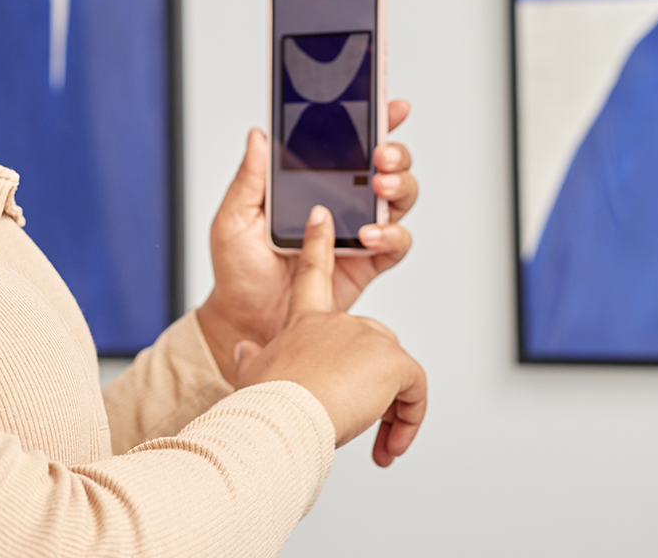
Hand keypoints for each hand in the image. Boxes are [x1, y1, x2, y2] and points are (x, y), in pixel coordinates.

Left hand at [195, 100, 417, 381]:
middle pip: (386, 165)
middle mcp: (341, 200)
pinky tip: (369, 234)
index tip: (390, 104)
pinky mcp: (367, 263)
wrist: (246, 319)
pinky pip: (396, 243)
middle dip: (393, 151)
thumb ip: (250, 178)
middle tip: (380, 155)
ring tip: (379, 187)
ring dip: (398, 186)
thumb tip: (259, 134)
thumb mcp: (234, 217)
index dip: (374, 120)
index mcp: (312, 182)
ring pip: (399, 198)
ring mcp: (357, 230)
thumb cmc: (238, 268)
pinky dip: (391, 234)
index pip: (349, 143)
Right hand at [230, 205, 426, 466]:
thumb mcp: (253, 376)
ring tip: (371, 437)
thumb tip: (242, 351)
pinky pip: (415, 392)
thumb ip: (252, 359)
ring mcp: (369, 335)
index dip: (318, 243)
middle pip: (374, 343)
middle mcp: (337, 320)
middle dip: (373, 382)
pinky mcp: (394, 359)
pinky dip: (409, 421)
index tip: (322, 215)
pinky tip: (389, 442)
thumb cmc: (263, 403)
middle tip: (357, 417)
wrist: (279, 418)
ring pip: (396, 373)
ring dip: (391, 409)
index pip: (312, 272)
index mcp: (303, 321)